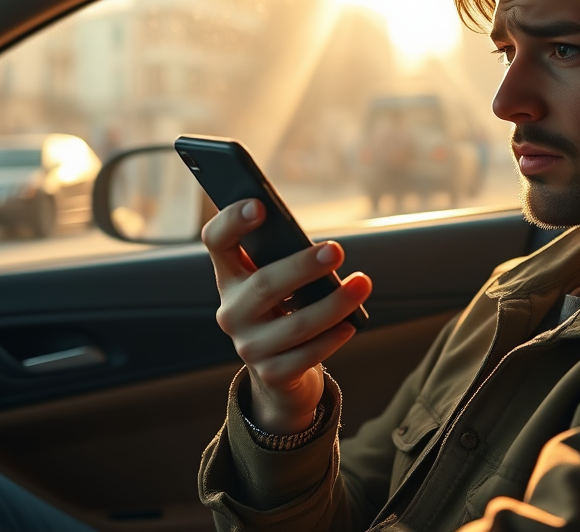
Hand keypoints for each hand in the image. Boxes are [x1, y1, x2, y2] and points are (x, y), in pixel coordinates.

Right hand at [203, 198, 372, 434]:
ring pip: (295, 324)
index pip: (217, 241)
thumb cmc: (285, 309)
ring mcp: (248, 345)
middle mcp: (232, 311)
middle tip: (336, 251)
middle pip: (264, 284)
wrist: (281, 371)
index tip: (260, 205)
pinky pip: (306, 356)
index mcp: (230, 276)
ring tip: (362, 284)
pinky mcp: (271, 373)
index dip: (232, 221)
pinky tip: (350, 325)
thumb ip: (287, 260)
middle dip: (302, 267)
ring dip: (333, 304)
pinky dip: (331, 339)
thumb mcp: (279, 281)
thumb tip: (325, 251)